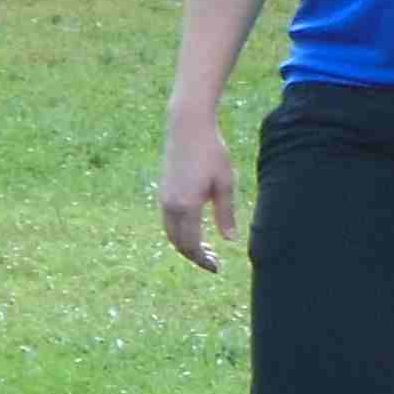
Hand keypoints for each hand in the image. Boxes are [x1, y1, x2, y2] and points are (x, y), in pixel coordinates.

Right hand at [159, 108, 239, 270]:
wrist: (187, 126)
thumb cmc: (211, 151)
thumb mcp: (225, 183)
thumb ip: (226, 214)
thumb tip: (230, 240)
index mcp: (187, 207)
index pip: (192, 245)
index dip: (203, 260)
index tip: (216, 267)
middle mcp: (171, 207)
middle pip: (179, 244)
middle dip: (195, 256)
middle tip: (213, 260)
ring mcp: (164, 200)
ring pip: (171, 234)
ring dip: (186, 245)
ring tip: (205, 246)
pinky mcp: (163, 192)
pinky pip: (168, 222)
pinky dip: (180, 232)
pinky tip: (195, 228)